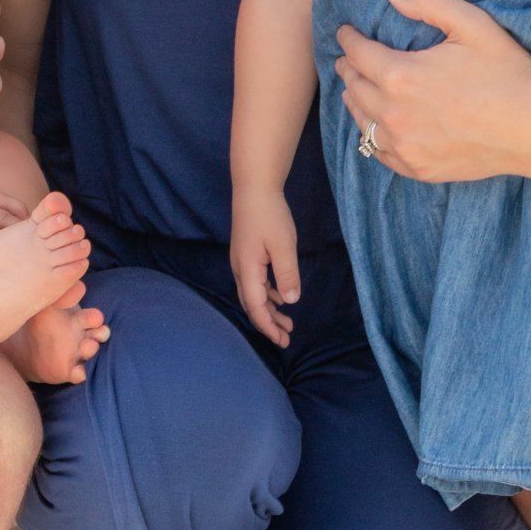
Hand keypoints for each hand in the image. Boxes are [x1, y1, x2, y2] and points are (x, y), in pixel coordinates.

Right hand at [231, 187, 300, 347]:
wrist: (254, 189)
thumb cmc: (269, 215)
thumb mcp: (284, 245)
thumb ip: (287, 274)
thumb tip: (290, 301)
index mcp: (247, 270)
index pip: (256, 307)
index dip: (268, 327)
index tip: (281, 341)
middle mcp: (240, 270)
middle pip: (252, 305)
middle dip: (268, 323)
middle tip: (286, 339)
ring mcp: (241, 262)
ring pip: (253, 295)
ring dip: (269, 310)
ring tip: (287, 323)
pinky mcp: (247, 255)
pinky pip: (255, 283)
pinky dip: (267, 295)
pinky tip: (279, 298)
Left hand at [336, 0, 530, 183]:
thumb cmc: (507, 71)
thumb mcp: (472, 24)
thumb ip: (428, 2)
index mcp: (401, 76)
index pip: (358, 54)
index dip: (349, 39)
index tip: (346, 32)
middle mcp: (395, 114)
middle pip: (354, 87)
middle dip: (348, 69)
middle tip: (348, 59)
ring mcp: (405, 146)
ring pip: (361, 121)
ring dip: (355, 101)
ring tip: (356, 89)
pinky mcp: (419, 168)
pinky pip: (380, 152)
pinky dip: (372, 134)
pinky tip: (376, 126)